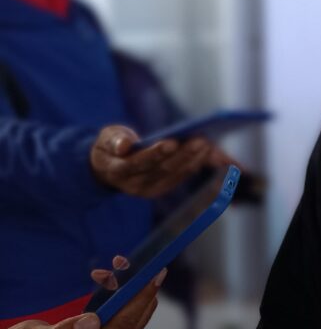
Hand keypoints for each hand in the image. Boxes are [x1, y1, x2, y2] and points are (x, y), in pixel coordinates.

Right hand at [0, 268, 163, 328]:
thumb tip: (93, 322)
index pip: (124, 324)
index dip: (141, 296)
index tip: (156, 272)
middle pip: (134, 319)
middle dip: (134, 287)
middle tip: (120, 261)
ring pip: (131, 318)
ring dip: (125, 292)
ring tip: (104, 271)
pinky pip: (122, 322)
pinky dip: (119, 300)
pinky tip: (104, 283)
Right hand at [90, 125, 233, 197]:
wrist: (108, 167)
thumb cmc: (110, 146)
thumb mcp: (106, 139)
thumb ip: (114, 140)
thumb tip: (124, 145)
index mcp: (116, 171)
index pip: (138, 163)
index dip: (155, 153)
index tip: (172, 142)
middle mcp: (133, 185)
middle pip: (161, 170)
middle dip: (182, 155)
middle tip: (200, 141)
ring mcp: (148, 189)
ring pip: (174, 175)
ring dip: (193, 160)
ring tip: (206, 145)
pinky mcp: (160, 189)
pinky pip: (179, 178)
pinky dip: (193, 165)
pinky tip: (205, 154)